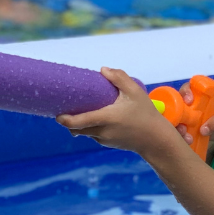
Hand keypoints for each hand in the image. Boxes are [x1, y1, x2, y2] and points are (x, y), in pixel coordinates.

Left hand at [56, 67, 175, 154]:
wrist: (156, 139)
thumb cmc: (146, 114)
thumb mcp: (135, 92)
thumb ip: (119, 78)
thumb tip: (103, 70)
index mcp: (105, 118)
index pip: (78, 122)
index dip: (64, 119)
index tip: (57, 114)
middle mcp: (102, 131)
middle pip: (77, 129)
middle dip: (69, 121)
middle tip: (67, 108)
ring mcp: (104, 140)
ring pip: (85, 132)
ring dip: (81, 124)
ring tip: (84, 111)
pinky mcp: (109, 144)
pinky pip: (95, 135)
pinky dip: (92, 128)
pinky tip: (100, 118)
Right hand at [176, 81, 213, 162]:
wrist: (211, 148)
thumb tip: (203, 129)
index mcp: (195, 100)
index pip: (186, 89)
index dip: (186, 91)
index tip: (189, 100)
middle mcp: (182, 107)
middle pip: (172, 102)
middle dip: (176, 113)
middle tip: (184, 126)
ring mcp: (175, 120)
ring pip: (168, 119)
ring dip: (176, 129)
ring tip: (188, 139)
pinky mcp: (171, 133)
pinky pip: (166, 133)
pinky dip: (173, 138)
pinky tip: (185, 144)